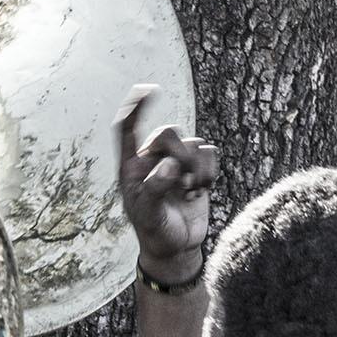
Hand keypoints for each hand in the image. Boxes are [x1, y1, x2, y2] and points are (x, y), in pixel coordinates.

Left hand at [118, 84, 217, 287]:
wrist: (177, 247)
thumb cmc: (155, 231)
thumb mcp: (149, 215)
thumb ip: (155, 189)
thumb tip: (169, 166)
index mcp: (131, 166)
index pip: (127, 129)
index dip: (135, 108)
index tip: (147, 89)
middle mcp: (152, 158)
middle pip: (168, 133)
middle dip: (179, 155)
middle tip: (183, 182)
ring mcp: (176, 161)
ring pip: (192, 143)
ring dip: (196, 169)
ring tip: (190, 192)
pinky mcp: (196, 168)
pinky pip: (208, 152)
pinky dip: (208, 172)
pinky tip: (199, 191)